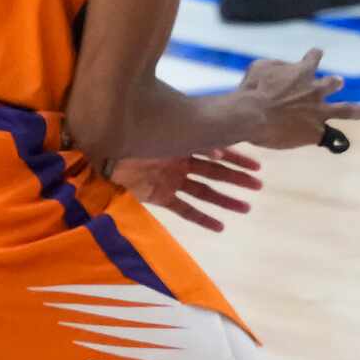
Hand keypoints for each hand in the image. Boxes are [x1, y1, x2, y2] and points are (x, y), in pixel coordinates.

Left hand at [112, 148, 263, 231]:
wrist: (100, 148)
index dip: (237, 158)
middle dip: (237, 179)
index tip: (257, 165)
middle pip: (215, 173)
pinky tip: (221, 227)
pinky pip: (184, 209)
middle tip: (259, 186)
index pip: (217, 150)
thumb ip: (192, 139)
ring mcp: (170, 180)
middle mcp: (179, 162)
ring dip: (225, 200)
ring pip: (204, 192)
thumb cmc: (130, 133)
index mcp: (182, 142)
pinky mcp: (158, 196)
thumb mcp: (164, 132)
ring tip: (246, 208)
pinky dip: (202, 218)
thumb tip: (220, 151)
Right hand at [238, 49, 359, 150]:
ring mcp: (318, 112)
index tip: (314, 55)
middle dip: (334, 83)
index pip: (313, 58)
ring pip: (345, 110)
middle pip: (333, 83)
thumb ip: (276, 66)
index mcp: (303, 71)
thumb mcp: (260, 67)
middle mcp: (316, 90)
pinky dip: (331, 139)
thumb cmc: (251, 90)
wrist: (252, 116)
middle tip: (336, 82)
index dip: (313, 57)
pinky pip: (329, 137)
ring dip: (356, 111)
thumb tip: (284, 69)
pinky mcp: (315, 132)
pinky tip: (335, 143)